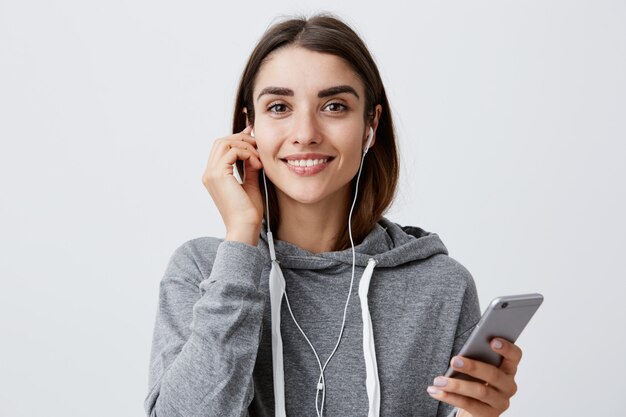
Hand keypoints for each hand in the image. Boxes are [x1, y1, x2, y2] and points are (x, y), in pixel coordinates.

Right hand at [202, 125, 263, 244]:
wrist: (245, 227)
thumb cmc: (248, 212)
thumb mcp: (250, 183)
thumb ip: (249, 166)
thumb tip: (253, 150)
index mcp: (214, 176)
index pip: (221, 148)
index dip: (238, 139)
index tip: (254, 136)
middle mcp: (209, 173)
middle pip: (221, 141)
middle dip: (242, 139)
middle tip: (258, 146)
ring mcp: (211, 174)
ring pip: (225, 143)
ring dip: (245, 146)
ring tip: (258, 159)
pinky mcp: (218, 175)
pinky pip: (232, 151)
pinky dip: (247, 153)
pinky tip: (257, 164)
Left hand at [427, 338, 521, 416]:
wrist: (476, 409)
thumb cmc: (475, 380)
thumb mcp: (477, 368)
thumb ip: (476, 358)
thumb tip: (460, 354)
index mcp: (508, 369)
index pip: (514, 356)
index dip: (506, 348)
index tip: (492, 341)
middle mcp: (508, 385)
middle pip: (494, 374)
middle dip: (473, 366)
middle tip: (454, 361)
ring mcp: (500, 402)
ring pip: (480, 391)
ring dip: (456, 385)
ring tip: (438, 380)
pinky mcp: (489, 415)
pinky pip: (468, 404)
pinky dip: (449, 397)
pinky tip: (436, 391)